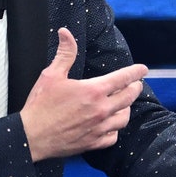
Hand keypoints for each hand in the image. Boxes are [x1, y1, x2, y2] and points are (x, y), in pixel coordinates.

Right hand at [20, 28, 147, 161]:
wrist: (32, 136)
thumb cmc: (40, 105)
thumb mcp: (51, 75)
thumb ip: (65, 53)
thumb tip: (66, 33)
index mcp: (93, 91)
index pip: (123, 78)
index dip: (136, 72)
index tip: (143, 69)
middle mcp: (101, 110)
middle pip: (129, 97)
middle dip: (135, 88)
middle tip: (136, 84)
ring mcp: (99, 128)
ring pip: (124, 117)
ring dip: (127, 108)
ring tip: (124, 103)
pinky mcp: (93, 143)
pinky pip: (113, 137)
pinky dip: (115, 129)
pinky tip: (112, 125)